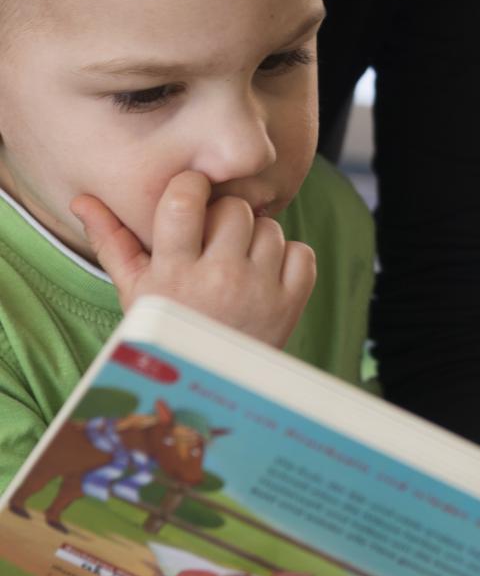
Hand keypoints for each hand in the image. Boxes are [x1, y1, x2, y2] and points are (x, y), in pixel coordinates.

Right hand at [72, 171, 316, 347]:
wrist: (209, 389)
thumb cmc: (168, 329)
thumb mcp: (134, 291)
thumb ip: (112, 241)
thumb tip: (82, 199)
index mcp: (173, 274)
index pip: (184, 200)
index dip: (191, 186)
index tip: (191, 193)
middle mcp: (218, 280)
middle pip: (235, 208)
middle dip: (225, 217)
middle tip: (214, 241)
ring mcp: (259, 292)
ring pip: (270, 228)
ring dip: (256, 240)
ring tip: (236, 266)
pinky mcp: (292, 304)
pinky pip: (302, 252)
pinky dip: (288, 260)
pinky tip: (265, 277)